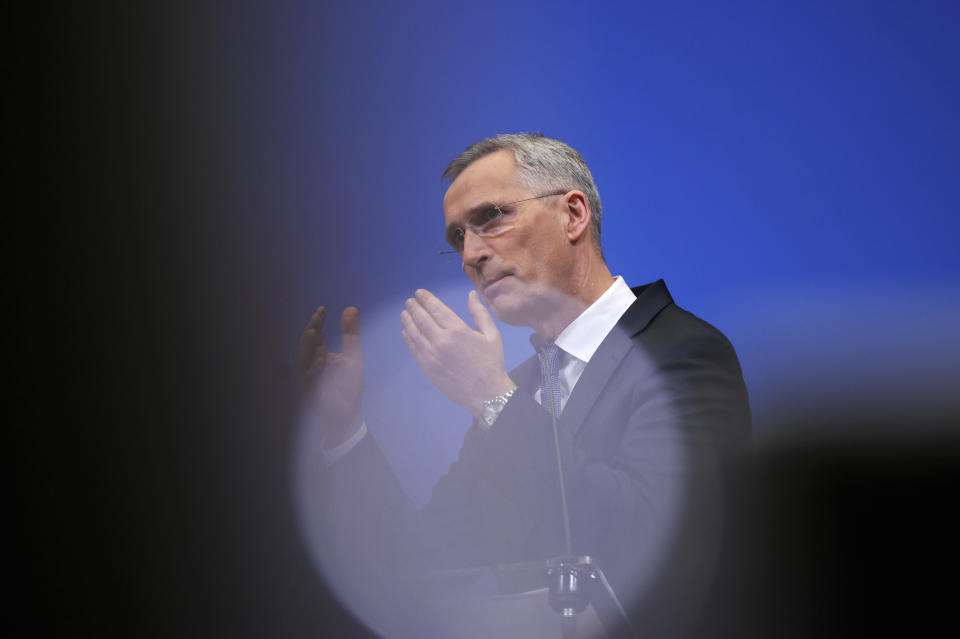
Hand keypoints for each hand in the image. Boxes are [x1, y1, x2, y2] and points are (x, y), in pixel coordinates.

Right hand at [299, 306, 363, 446]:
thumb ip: (351, 336)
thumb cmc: (348, 386)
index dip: (317, 322)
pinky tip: (322, 359)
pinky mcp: (311, 392)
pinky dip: (315, 369)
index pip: (315, 334)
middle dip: (310, 332)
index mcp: (320, 354)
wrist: (346, 414)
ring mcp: (309, 378)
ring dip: (310, 347)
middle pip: (306, 345)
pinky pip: (310, 379)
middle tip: (317, 319)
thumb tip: (350, 308)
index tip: (322, 310)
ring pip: (304, 360)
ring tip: (316, 332)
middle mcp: (311, 364)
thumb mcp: (353, 357)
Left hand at [401, 289, 515, 417]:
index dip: (426, 299)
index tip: (419, 293)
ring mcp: (432, 356)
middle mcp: (441, 341)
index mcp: (458, 331)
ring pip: (414, 333)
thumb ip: (480, 313)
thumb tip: (471, 294)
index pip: (436, 309)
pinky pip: (414, 349)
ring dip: (408, 321)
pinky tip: (406, 332)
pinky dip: (408, 338)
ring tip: (405, 313)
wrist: (485, 394)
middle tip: (410, 301)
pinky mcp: (427, 368)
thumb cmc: (491, 363)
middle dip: (414, 307)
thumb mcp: (492, 335)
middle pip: (422, 319)